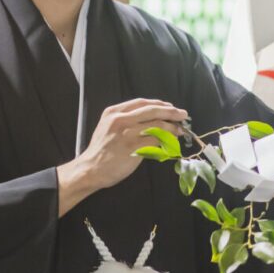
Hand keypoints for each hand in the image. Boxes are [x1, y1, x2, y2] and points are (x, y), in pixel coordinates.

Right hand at [58, 98, 188, 213]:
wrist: (90, 169)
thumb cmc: (101, 151)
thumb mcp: (108, 127)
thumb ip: (126, 120)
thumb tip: (152, 119)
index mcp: (114, 112)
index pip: (142, 103)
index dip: (159, 104)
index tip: (170, 107)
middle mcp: (120, 119)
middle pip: (152, 110)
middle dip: (171, 112)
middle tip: (183, 114)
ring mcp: (127, 133)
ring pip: (157, 125)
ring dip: (172, 127)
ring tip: (179, 130)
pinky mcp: (133, 148)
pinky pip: (156, 141)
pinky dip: (166, 141)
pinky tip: (171, 143)